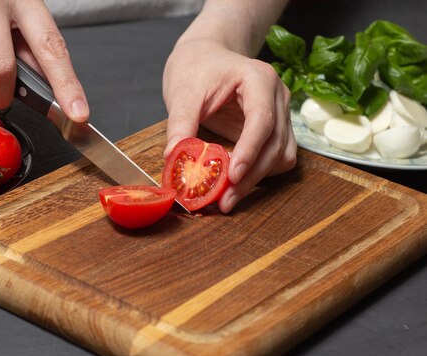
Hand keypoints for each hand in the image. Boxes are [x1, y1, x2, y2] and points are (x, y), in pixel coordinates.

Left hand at [163, 38, 296, 212]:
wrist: (205, 57)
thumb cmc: (196, 68)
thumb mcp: (184, 93)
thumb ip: (180, 124)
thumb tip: (173, 158)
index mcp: (259, 80)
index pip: (262, 120)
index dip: (249, 151)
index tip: (232, 176)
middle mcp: (277, 96)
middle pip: (274, 144)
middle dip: (250, 176)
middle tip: (224, 201)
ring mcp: (280, 113)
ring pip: (281, 156)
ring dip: (257, 180)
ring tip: (228, 198)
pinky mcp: (275, 129)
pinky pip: (277, 158)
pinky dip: (260, 174)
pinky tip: (237, 184)